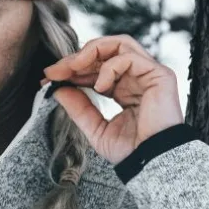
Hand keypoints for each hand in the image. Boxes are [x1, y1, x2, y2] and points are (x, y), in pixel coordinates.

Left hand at [39, 34, 184, 166]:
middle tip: (55, 70)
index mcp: (124, 89)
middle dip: (76, 57)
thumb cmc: (130, 151)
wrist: (151, 164)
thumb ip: (78, 107)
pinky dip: (109, 67)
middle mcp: (137, 78)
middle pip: (106, 50)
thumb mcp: (95, 127)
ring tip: (72, 68)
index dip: (72, 69)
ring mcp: (149, 74)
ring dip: (91, 52)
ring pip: (119, 44)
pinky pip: (130, 57)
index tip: (49, 77)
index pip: (96, 67)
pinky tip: (99, 86)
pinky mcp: (160, 75)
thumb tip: (57, 89)